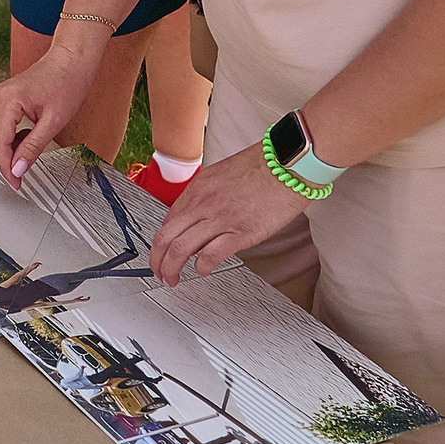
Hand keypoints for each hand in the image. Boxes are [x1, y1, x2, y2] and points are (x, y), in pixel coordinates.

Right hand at [0, 40, 100, 184]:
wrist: (70, 61)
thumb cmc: (66, 83)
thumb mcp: (54, 122)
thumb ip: (32, 147)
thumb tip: (18, 169)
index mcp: (8, 101)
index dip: (7, 169)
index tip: (16, 184)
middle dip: (8, 158)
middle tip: (30, 163)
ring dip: (9, 147)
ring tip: (33, 141)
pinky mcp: (0, 99)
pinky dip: (10, 137)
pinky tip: (28, 134)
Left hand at [147, 143, 306, 285]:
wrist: (288, 164)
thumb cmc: (263, 167)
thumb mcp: (222, 174)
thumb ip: (207, 195)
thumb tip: (199, 218)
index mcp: (198, 188)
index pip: (167, 221)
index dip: (160, 242)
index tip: (161, 253)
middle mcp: (203, 203)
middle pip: (165, 238)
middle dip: (157, 261)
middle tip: (159, 273)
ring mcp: (220, 219)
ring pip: (180, 249)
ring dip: (171, 269)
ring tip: (173, 279)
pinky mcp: (240, 233)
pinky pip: (210, 255)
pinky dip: (201, 267)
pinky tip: (203, 270)